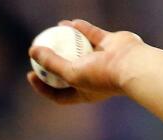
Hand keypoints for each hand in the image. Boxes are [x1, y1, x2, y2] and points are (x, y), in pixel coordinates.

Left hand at [27, 19, 145, 104]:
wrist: (131, 65)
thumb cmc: (101, 75)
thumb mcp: (71, 73)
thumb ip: (51, 63)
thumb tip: (31, 51)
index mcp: (84, 93)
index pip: (59, 94)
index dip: (43, 87)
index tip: (30, 75)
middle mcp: (93, 77)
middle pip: (68, 70)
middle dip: (53, 63)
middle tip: (38, 53)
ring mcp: (102, 60)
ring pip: (80, 50)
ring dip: (66, 42)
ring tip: (52, 34)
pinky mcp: (110, 44)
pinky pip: (93, 35)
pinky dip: (82, 29)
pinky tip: (70, 22)